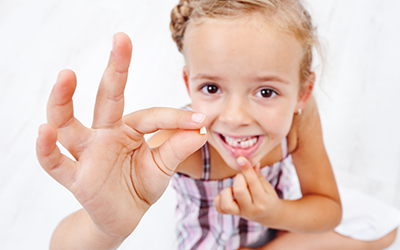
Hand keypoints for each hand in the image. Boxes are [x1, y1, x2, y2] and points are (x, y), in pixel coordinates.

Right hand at [36, 33, 206, 238]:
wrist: (123, 217)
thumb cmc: (140, 186)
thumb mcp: (162, 167)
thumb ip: (177, 149)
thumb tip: (200, 131)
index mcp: (128, 129)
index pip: (151, 116)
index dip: (176, 119)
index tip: (200, 122)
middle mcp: (105, 134)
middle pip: (106, 98)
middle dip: (114, 69)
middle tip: (121, 39)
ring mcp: (87, 152)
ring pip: (69, 123)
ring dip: (64, 101)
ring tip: (66, 76)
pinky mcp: (75, 176)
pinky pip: (55, 162)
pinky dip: (47, 148)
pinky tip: (45, 131)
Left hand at [214, 157, 281, 224]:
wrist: (269, 215)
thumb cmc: (268, 197)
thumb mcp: (267, 186)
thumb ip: (258, 175)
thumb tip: (252, 161)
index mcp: (263, 201)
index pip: (253, 182)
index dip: (246, 169)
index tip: (241, 159)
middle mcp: (251, 210)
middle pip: (239, 191)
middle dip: (239, 179)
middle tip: (242, 177)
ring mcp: (241, 214)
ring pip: (227, 204)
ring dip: (228, 191)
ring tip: (234, 188)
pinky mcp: (233, 214)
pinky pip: (220, 208)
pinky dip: (219, 199)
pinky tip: (226, 193)